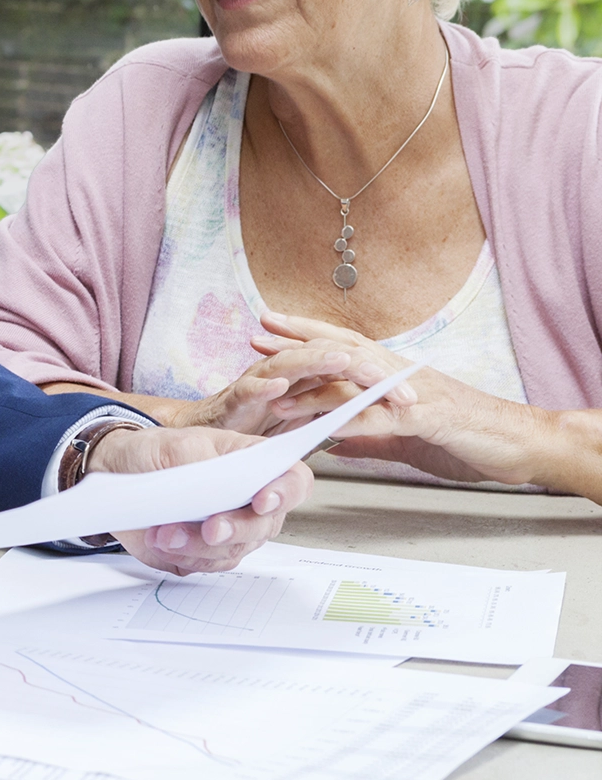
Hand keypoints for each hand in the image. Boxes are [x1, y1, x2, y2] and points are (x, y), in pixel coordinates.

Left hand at [86, 426, 311, 574]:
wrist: (115, 474)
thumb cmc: (152, 452)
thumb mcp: (174, 444)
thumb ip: (202, 463)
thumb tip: (221, 488)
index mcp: (251, 464)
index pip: (292, 480)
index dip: (285, 493)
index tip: (263, 502)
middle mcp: (247, 501)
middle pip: (265, 525)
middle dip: (236, 528)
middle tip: (210, 528)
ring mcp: (228, 530)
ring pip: (234, 549)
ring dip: (199, 545)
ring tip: (164, 533)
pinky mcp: (203, 552)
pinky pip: (205, 563)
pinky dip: (183, 555)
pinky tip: (160, 541)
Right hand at [166, 349, 403, 433]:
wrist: (212, 436)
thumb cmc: (258, 427)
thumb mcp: (310, 423)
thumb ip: (337, 415)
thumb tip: (375, 418)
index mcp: (308, 375)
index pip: (349, 367)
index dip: (380, 377)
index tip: (411, 398)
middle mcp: (287, 370)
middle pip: (327, 357)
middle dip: (361, 366)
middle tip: (392, 382)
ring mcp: (260, 380)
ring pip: (291, 363)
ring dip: (317, 360)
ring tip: (343, 360)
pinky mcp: (235, 397)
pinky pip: (249, 388)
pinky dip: (264, 385)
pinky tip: (279, 385)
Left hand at [252, 314, 544, 485]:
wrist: (520, 445)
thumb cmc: (468, 438)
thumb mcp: (406, 438)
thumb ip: (368, 436)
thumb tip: (332, 441)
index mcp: (392, 377)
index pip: (342, 348)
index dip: (305, 338)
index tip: (267, 334)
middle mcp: (399, 376)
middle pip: (341, 350)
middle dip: (298, 342)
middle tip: (258, 335)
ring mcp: (411, 394)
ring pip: (354, 381)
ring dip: (312, 385)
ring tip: (275, 390)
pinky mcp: (426, 418)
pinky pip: (380, 416)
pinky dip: (349, 421)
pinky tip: (322, 428)